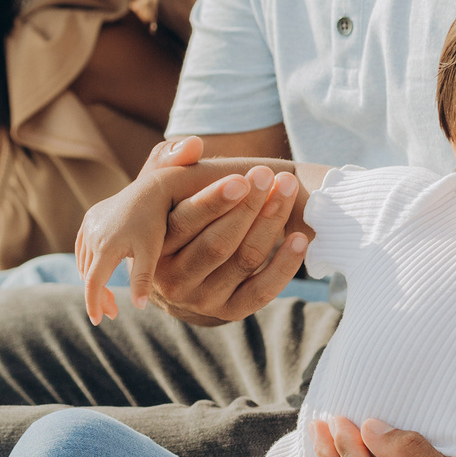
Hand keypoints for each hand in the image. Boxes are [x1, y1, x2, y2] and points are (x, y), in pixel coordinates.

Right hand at [73, 145, 186, 319]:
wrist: (154, 186)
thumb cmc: (158, 221)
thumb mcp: (152, 252)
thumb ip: (143, 279)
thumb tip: (139, 308)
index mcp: (105, 246)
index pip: (92, 283)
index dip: (94, 304)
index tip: (97, 322)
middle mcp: (92, 235)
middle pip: (87, 274)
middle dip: (97, 295)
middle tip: (112, 313)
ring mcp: (89, 224)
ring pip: (85, 261)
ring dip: (93, 279)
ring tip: (108, 295)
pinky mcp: (91, 217)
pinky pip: (84, 246)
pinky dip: (90, 262)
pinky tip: (103, 271)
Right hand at [142, 139, 311, 325]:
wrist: (174, 272)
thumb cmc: (171, 217)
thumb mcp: (158, 191)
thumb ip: (167, 161)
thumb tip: (192, 143)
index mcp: (153, 249)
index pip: (184, 223)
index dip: (215, 200)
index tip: (243, 177)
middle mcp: (173, 281)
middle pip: (218, 244)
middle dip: (250, 207)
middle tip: (271, 176)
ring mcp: (202, 301)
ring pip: (245, 260)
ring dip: (272, 224)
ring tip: (288, 190)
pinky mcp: (229, 312)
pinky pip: (263, 291)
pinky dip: (285, 265)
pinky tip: (302, 237)